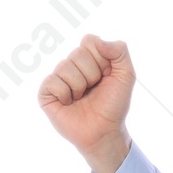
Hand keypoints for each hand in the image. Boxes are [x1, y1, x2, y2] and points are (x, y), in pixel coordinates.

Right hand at [38, 34, 135, 172]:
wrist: (104, 132)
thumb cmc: (114, 105)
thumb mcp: (126, 76)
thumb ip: (120, 52)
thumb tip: (95, 40)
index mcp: (90, 58)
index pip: (89, 41)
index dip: (101, 60)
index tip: (106, 76)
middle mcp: (72, 65)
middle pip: (78, 53)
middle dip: (92, 75)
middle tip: (93, 90)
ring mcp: (58, 78)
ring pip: (65, 67)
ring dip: (79, 87)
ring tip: (81, 98)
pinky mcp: (46, 92)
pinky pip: (53, 81)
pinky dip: (65, 94)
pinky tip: (68, 103)